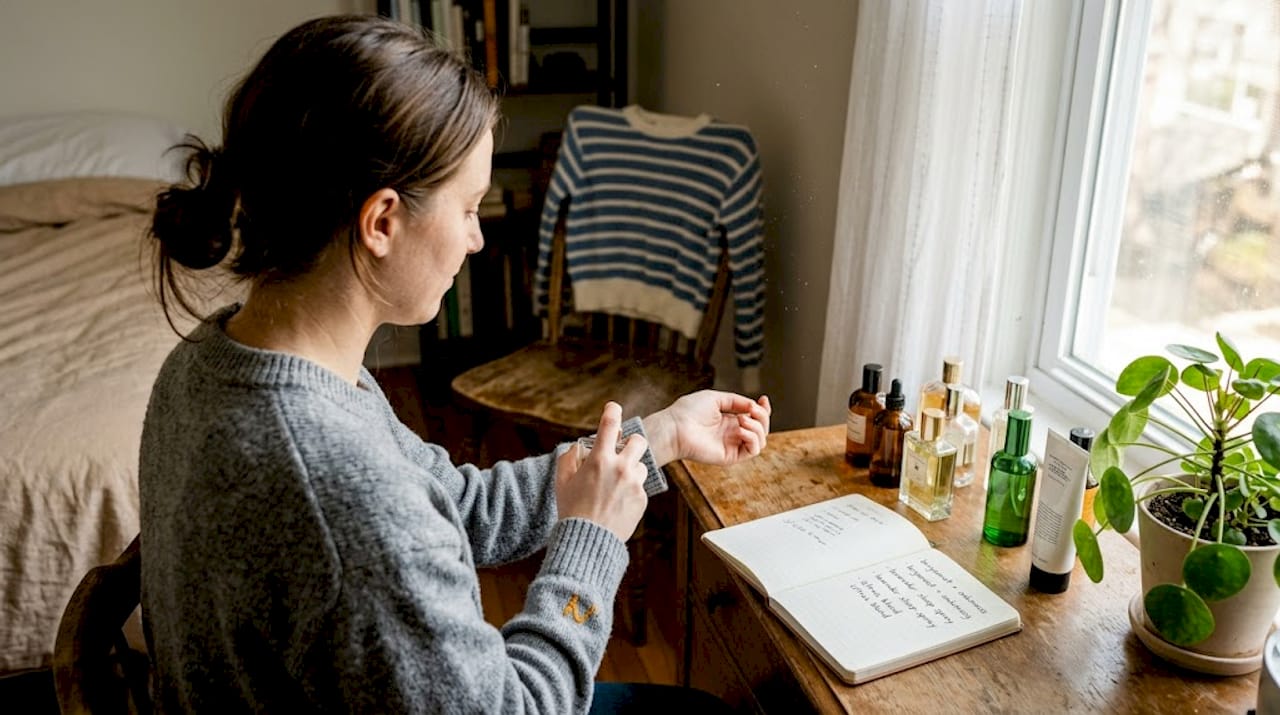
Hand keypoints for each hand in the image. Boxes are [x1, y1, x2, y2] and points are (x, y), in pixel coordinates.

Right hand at [555, 402, 648, 541]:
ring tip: (615, 485)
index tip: (613, 407)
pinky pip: (640, 485)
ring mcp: (634, 483)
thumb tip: (578, 448)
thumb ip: (568, 459)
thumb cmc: (571, 510)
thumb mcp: (561, 481)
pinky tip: (617, 502)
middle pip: (639, 440)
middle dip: (631, 443)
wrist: (589, 541)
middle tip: (622, 452)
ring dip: (631, 469)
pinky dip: (631, 489)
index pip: (609, 424)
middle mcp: (620, 467)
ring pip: (641, 464)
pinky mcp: (643, 498)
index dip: (612, 411)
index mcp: (599, 459)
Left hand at [643, 390, 770, 466]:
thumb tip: (753, 406)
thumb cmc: (688, 411)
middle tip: (753, 409)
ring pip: (760, 440)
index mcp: (728, 420)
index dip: (764, 409)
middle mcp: (732, 434)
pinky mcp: (729, 457)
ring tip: (741, 420)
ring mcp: (731, 445)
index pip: (754, 418)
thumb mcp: (715, 398)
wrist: (674, 427)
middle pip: (761, 429)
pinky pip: (752, 451)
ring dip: (757, 427)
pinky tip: (740, 429)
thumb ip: (736, 401)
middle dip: (763, 416)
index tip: (763, 399)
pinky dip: (752, 438)